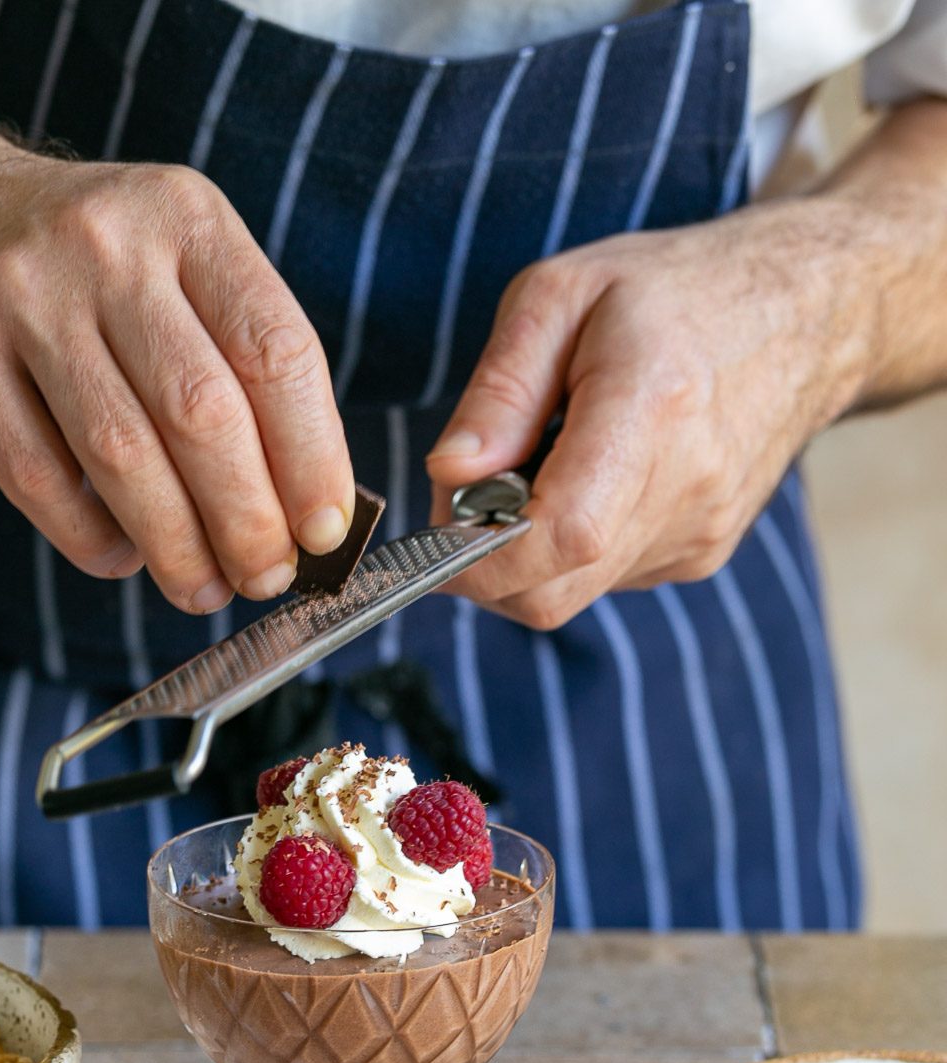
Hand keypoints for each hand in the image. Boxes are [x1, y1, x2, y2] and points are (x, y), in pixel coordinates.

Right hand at [0, 153, 353, 610]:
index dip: (313, 457)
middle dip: (247, 519)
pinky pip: (39, 478)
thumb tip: (311, 507)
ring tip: (202, 589)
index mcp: (187, 219)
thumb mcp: (174, 266)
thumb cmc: (85, 270)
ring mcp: (19, 294)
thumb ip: (239, 364)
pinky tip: (121, 557)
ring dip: (177, 545)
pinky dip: (92, 537)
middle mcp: (106, 244)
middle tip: (266, 576)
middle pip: (203, 412)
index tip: (325, 531)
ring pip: (122, 454)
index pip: (276, 350)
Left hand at [425, 201, 871, 628]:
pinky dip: (567, 549)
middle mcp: (687, 490)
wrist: (808, 314)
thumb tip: (446, 475)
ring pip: (568, 594)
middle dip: (480, 564)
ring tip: (541, 463)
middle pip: (549, 590)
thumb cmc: (674, 291)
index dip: (477, 554)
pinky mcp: (699, 554)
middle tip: (468, 489)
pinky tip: (586, 479)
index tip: (432, 527)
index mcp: (651, 410)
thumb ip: (498, 391)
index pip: (560, 535)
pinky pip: (601, 580)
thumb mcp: (560, 295)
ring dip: (523, 553)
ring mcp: (699, 533)